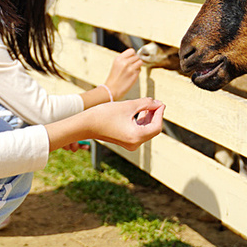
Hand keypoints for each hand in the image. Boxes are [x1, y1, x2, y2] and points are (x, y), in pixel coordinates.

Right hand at [46, 97, 164, 152]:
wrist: (86, 124)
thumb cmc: (105, 115)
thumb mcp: (128, 106)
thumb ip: (145, 103)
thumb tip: (158, 103)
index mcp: (136, 137)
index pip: (156, 126)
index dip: (160, 113)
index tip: (160, 102)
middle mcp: (135, 144)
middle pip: (152, 129)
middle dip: (155, 115)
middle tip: (155, 102)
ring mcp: (130, 144)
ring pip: (146, 130)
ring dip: (148, 117)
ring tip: (148, 104)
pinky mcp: (125, 141)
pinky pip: (138, 131)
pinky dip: (140, 121)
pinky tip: (140, 110)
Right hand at [103, 48, 140, 99]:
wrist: (111, 90)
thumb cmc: (114, 78)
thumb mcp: (116, 65)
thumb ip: (124, 59)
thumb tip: (134, 56)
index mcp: (119, 58)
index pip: (131, 50)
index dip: (133, 55)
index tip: (131, 59)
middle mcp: (124, 62)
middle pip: (137, 56)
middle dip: (135, 61)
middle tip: (132, 66)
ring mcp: (130, 68)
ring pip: (140, 62)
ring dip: (138, 66)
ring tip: (133, 70)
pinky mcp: (134, 74)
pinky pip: (140, 69)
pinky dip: (137, 72)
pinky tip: (132, 76)